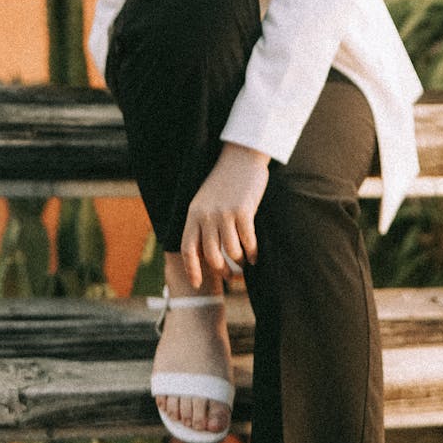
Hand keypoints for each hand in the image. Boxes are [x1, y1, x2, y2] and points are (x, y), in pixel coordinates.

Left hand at [181, 143, 269, 288]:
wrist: (241, 158)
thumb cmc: (224, 183)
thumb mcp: (204, 201)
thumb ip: (202, 224)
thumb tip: (205, 256)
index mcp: (193, 213)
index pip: (188, 249)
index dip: (192, 269)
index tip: (197, 284)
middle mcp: (207, 215)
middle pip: (212, 256)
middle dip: (222, 271)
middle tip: (231, 275)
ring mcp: (225, 213)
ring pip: (231, 252)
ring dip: (239, 262)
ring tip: (244, 262)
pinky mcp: (243, 211)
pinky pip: (248, 242)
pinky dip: (252, 253)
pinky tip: (254, 256)